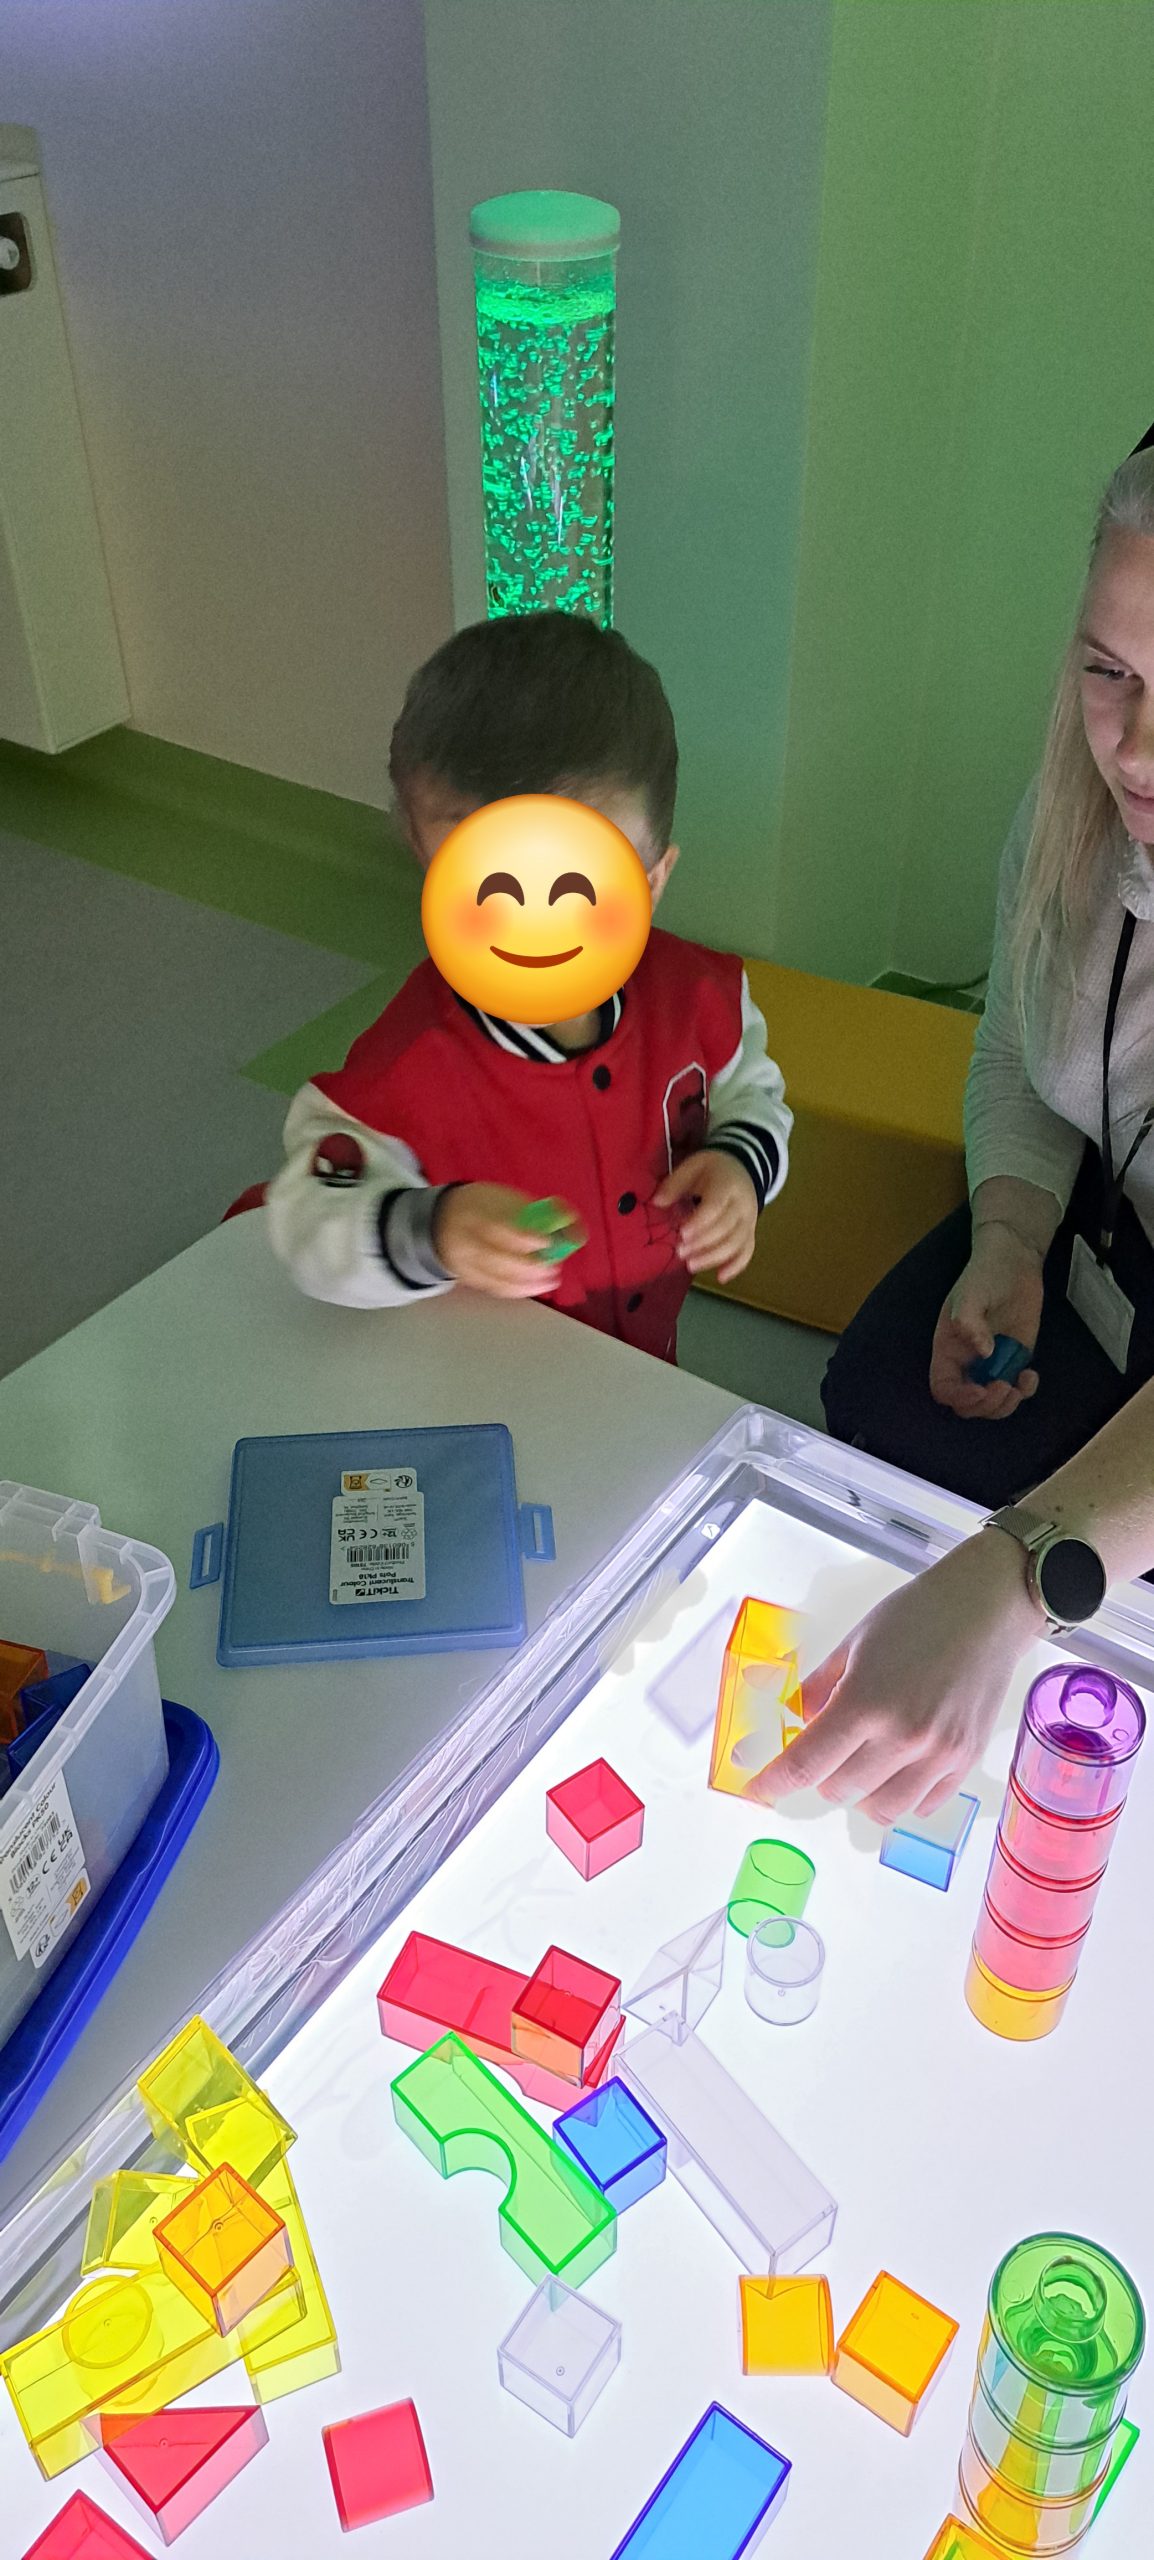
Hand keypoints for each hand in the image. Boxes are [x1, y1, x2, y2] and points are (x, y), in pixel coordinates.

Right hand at [433, 1185, 563, 1298]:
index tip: (548, 1242)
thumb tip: (570, 1227)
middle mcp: (465, 1240)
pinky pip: (493, 1289)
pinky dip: (518, 1290)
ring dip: (527, 1284)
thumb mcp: (504, 1197)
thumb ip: (534, 1212)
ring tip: (550, 1280)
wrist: (442, 1219)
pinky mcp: (467, 1278)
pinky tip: (535, 1287)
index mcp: (474, 1214)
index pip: (498, 1228)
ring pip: (494, 1279)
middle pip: (494, 1260)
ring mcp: (464, 1263)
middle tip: (553, 1269)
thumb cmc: (482, 1206)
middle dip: (528, 1267)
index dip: (525, 1238)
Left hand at [653, 1151, 758, 1283]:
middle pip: (726, 1228)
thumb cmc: (712, 1169)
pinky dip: (736, 1266)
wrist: (743, 1168)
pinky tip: (720, 1278)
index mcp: (727, 1184)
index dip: (700, 1222)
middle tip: (680, 1252)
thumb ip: (674, 1183)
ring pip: (736, 1243)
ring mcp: (750, 1220)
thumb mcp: (693, 1166)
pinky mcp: (751, 1232)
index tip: (682, 1234)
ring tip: (691, 1265)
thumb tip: (656, 1202)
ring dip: (714, 1257)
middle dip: (702, 1243)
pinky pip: (747, 1251)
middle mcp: (743, 1204)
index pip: (716, 1206)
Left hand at [747, 1527, 1040, 1822]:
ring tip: (863, 1760)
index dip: (774, 1783)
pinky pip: (922, 1806)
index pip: (806, 1764)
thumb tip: (792, 1721)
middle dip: (821, 1774)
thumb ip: (819, 1689)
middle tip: (826, 1748)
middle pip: (838, 1790)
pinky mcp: (966, 1761)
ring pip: (881, 1809)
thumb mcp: (855, 1643)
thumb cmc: (920, 1614)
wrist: (988, 1607)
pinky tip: (897, 1767)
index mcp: (865, 1702)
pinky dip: (900, 1795)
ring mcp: (938, 1754)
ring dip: (860, 1792)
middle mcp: (902, 1736)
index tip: (760, 1790)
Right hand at [929, 1221, 1043, 1418]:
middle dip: (986, 1405)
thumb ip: (970, 1321)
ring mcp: (993, 1364)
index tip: (981, 1389)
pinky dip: (1025, 1391)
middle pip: (968, 1405)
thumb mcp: (972, 1293)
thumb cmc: (985, 1274)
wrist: (1015, 1262)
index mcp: (949, 1350)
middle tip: (1003, 1387)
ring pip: (993, 1404)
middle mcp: (967, 1363)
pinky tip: (1031, 1375)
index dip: (959, 1396)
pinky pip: (1017, 1390)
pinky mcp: (1015, 1360)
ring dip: (1006, 1404)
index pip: (944, 1388)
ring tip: (1019, 1385)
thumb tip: (983, 1352)